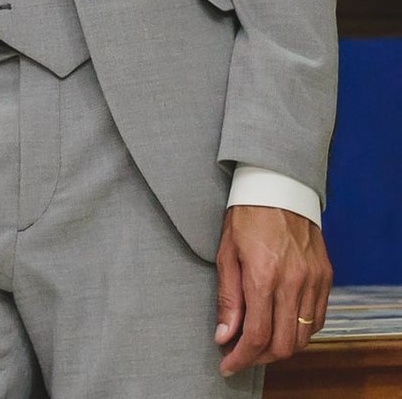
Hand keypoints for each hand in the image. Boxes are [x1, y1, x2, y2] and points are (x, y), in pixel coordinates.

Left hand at [215, 206, 331, 375]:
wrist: (278, 185)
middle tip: (243, 355)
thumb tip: (225, 336)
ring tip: (261, 342)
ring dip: (282, 347)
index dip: (242, 357)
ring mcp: (313, 280)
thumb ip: (228, 298)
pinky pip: (318, 319)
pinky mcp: (325, 276)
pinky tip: (284, 325)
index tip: (228, 364)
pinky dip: (301, 331)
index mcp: (264, 276)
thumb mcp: (226, 252)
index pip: (257, 335)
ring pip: (303, 337)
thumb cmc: (247, 215)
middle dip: (261, 358)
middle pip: (284, 345)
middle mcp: (293, 282)